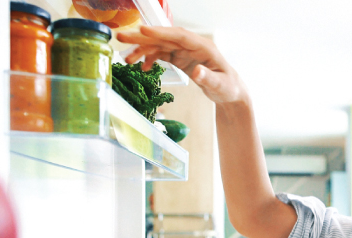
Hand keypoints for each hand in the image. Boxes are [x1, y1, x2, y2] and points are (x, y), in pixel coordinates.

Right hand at [117, 26, 248, 103]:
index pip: (179, 36)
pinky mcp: (180, 58)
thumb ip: (208, 78)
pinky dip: (150, 59)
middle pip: (165, 38)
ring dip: (142, 50)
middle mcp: (192, 45)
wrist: (229, 92)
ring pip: (159, 45)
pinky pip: (161, 54)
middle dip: (143, 38)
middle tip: (122, 37)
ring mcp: (185, 51)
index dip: (161, 32)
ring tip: (127, 59)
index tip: (143, 30)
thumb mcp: (221, 85)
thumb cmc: (228, 87)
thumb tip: (197, 72)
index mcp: (203, 47)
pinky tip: (142, 68)